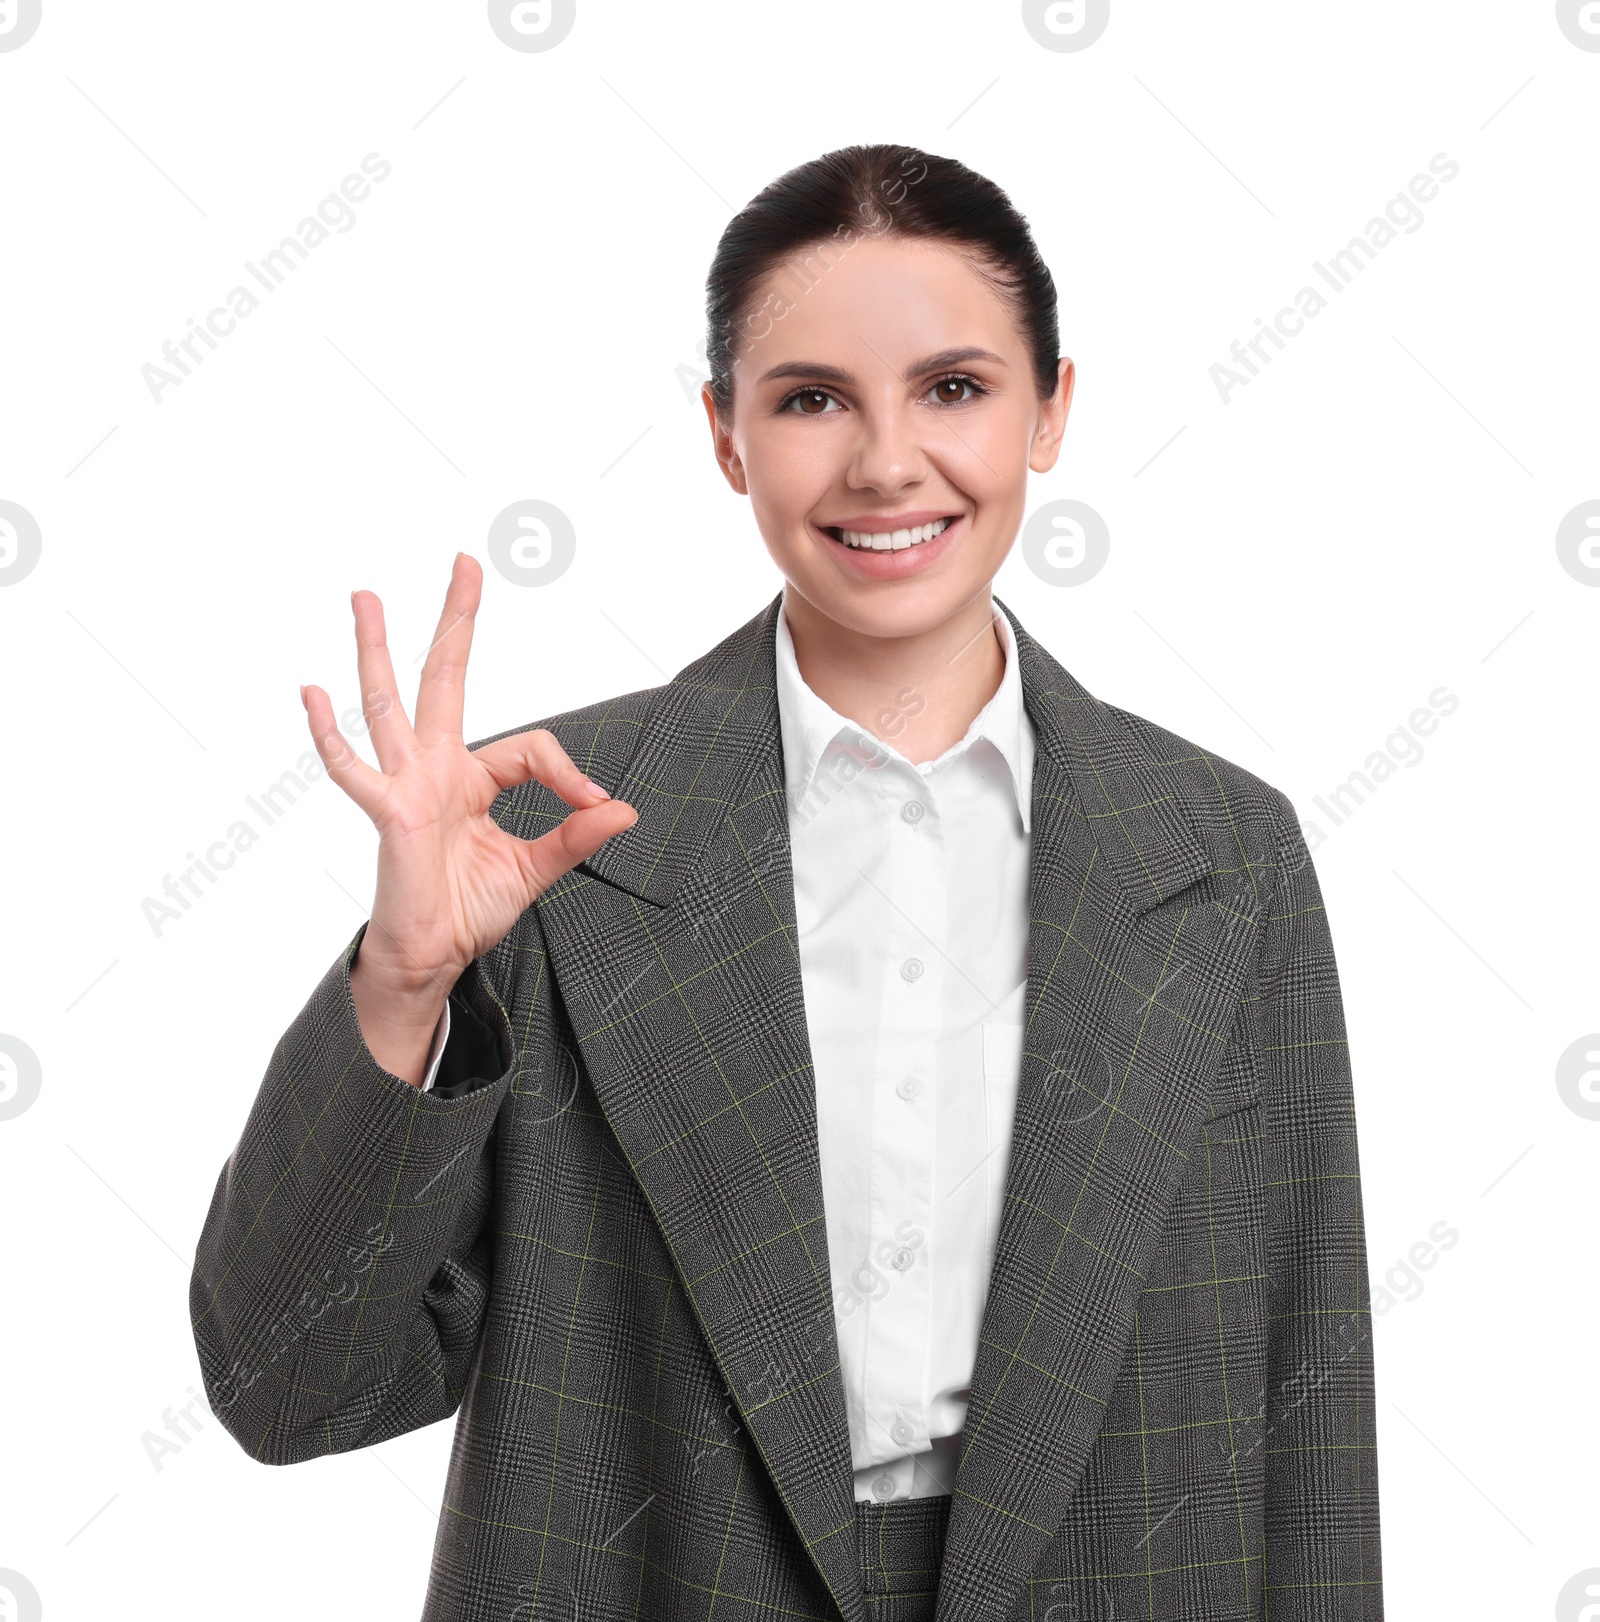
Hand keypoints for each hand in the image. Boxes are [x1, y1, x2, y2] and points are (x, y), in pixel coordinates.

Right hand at [303, 552, 638, 1009]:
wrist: (434, 956)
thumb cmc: (469, 907)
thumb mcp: (537, 868)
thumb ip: (576, 835)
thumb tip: (625, 810)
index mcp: (472, 778)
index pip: (529, 745)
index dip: (569, 771)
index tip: (596, 803)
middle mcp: (436, 769)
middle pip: (444, 678)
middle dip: (455, 621)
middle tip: (464, 563)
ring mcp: (407, 786)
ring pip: (390, 704)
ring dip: (378, 649)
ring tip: (366, 597)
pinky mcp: (390, 814)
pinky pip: (356, 771)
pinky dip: (332, 735)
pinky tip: (312, 694)